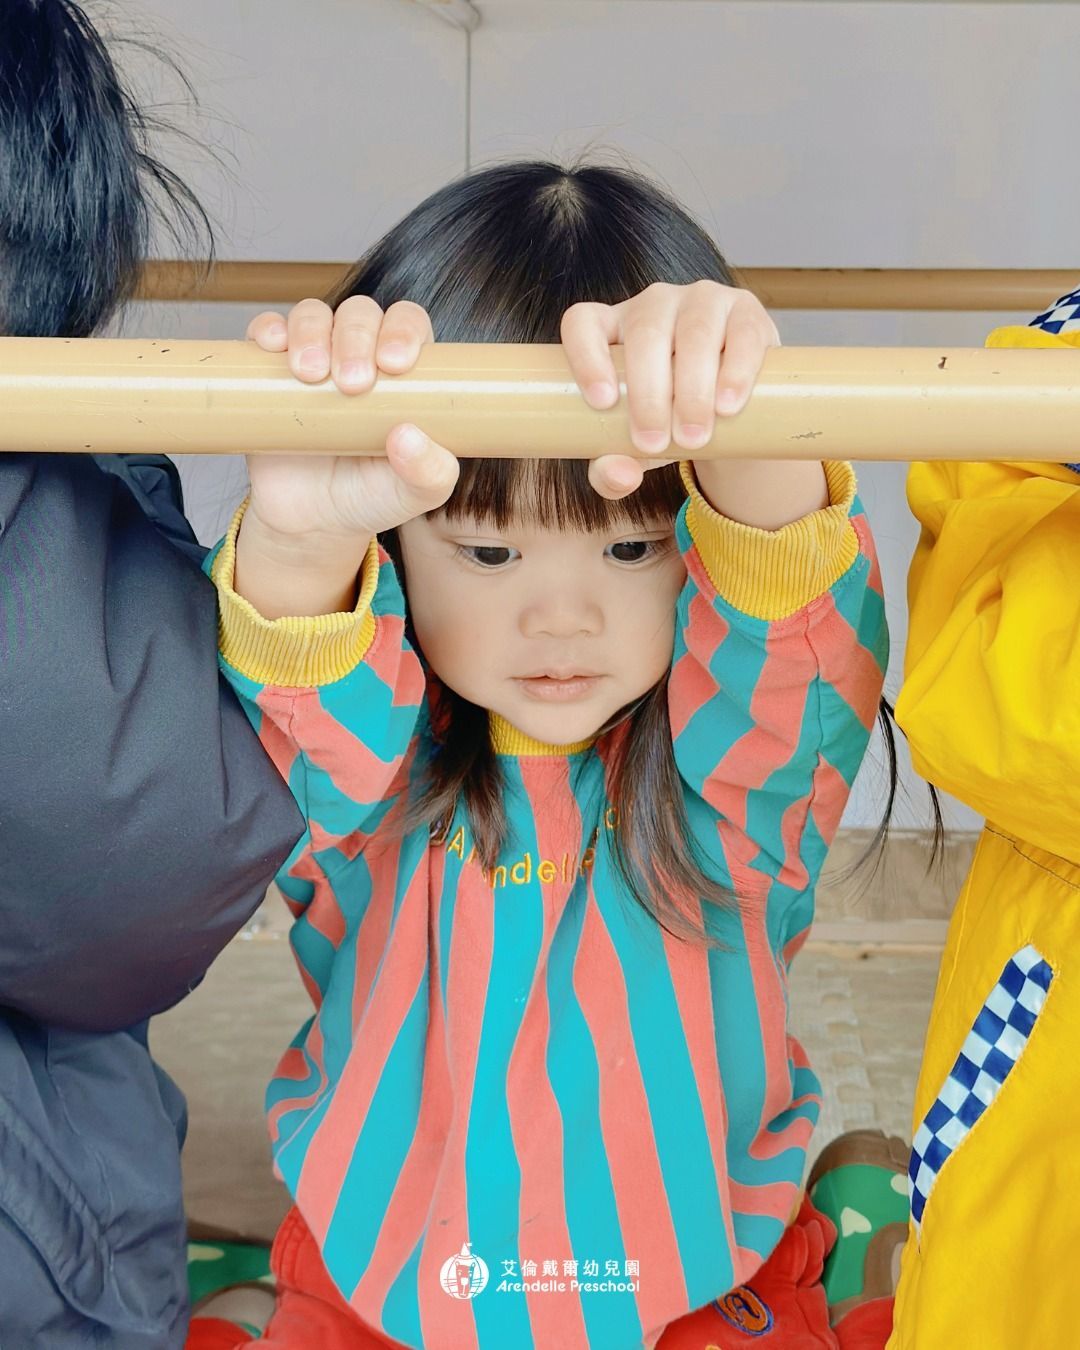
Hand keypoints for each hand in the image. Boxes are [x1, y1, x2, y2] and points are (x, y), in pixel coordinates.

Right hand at [243, 296, 459, 545]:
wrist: (313, 522)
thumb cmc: (373, 497)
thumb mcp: (414, 494)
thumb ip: (430, 473)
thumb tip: (408, 435)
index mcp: (404, 371)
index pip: (409, 324)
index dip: (403, 331)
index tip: (394, 364)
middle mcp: (360, 353)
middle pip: (360, 314)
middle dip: (356, 339)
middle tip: (352, 384)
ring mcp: (314, 357)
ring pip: (313, 315)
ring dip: (312, 333)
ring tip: (312, 375)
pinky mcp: (270, 370)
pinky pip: (265, 330)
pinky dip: (267, 328)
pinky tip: (272, 346)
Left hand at [560, 280, 778, 497]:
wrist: (730, 411)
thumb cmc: (667, 420)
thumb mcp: (635, 448)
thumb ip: (614, 468)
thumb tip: (618, 476)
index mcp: (611, 329)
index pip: (583, 323)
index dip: (586, 356)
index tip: (601, 402)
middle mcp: (653, 306)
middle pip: (645, 335)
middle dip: (649, 394)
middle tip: (655, 443)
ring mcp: (702, 302)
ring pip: (694, 333)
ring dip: (692, 389)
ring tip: (693, 437)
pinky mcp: (747, 311)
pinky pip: (742, 334)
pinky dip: (736, 371)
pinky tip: (728, 405)